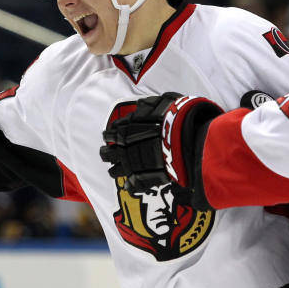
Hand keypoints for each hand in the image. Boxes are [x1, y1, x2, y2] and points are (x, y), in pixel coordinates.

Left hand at [100, 93, 222, 192]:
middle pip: (106, 153)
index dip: (112, 135)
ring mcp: (131, 164)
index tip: (113, 136)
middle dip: (107, 153)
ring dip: (115, 170)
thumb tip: (142, 105)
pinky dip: (131, 185)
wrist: (182, 136)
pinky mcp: (142, 178)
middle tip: (110, 154)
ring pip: (114, 171)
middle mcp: (123, 148)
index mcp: (124, 129)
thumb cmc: (173, 117)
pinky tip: (133, 185)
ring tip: (117, 171)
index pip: (110, 133)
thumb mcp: (159, 102)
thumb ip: (148, 106)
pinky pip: (131, 185)